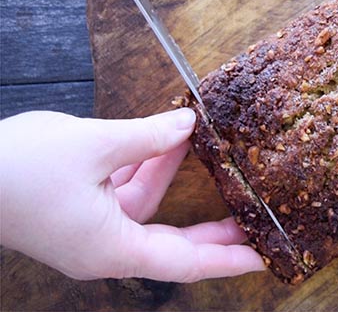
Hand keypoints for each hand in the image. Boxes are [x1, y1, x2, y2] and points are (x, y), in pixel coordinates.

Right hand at [0, 109, 264, 281]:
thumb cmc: (17, 169)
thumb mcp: (93, 145)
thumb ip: (147, 137)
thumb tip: (187, 124)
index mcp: (111, 248)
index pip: (185, 262)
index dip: (227, 259)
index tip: (262, 258)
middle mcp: (103, 248)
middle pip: (173, 242)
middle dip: (212, 226)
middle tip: (252, 214)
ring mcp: (88, 231)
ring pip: (146, 208)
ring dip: (170, 176)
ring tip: (207, 152)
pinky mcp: (75, 212)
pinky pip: (121, 194)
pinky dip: (142, 169)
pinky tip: (162, 141)